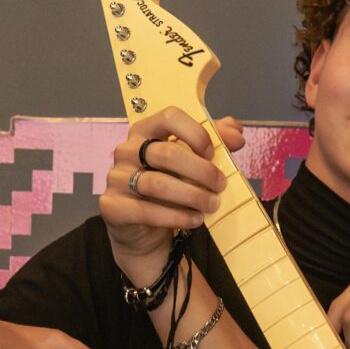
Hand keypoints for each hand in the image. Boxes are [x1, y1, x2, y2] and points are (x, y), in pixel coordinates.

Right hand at [98, 113, 242, 286]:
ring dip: (192, 196)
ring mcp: (116, 178)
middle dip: (201, 171)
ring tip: (212, 205)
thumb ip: (215, 143)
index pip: (169, 117)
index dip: (196, 133)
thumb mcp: (193, 163)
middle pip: (166, 153)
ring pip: (157, 184)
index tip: (213, 154)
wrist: (144, 231)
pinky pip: (146, 211)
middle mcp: (126, 150)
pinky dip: (176, 217)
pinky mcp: (113, 207)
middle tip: (221, 186)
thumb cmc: (170, 190)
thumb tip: (236, 134)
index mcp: (145, 131)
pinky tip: (194, 220)